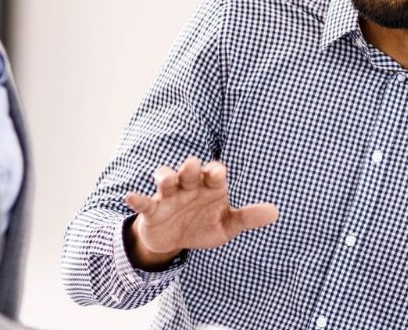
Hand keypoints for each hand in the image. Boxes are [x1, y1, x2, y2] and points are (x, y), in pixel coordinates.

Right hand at [123, 157, 278, 268]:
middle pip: (190, 170)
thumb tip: (276, 212)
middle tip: (193, 166)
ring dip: (166, 177)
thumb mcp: (227, 226)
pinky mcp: (152, 209)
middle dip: (191, 167)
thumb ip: (248, 217)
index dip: (215, 172)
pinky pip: (143, 201)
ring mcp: (169, 196)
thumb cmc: (203, 225)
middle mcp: (189, 186)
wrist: (175, 241)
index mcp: (210, 187)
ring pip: (166, 179)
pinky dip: (137, 198)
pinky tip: (131, 196)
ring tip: (167, 180)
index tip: (218, 173)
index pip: (214, 173)